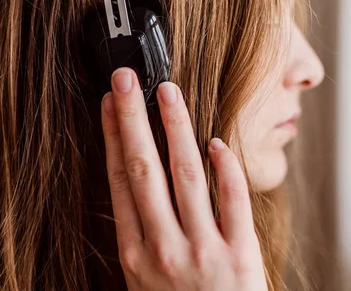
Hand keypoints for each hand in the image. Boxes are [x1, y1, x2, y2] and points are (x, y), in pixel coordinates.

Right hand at [100, 67, 268, 290]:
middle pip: (142, 169)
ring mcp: (202, 250)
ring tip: (168, 92)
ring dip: (175, 128)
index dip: (112, 137)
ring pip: (185, 174)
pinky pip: (233, 200)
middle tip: (126, 79)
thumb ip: (140, 236)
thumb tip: (131, 183)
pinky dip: (225, 167)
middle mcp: (162, 248)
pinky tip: (215, 141)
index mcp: (134, 254)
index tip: (110, 104)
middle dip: (132, 119)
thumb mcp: (144, 281)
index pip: (118, 181)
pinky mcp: (240, 255)